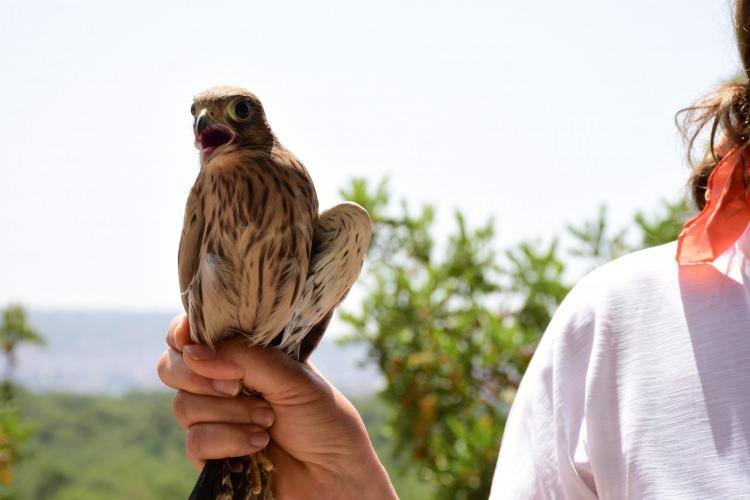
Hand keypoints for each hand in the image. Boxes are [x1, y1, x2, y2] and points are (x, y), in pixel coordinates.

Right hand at [157, 314, 397, 499]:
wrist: (334, 475)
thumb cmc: (324, 421)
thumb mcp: (293, 377)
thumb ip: (245, 357)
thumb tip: (193, 351)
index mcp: (244, 355)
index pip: (194, 334)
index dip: (184, 334)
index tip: (194, 343)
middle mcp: (224, 383)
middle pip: (172, 366)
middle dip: (200, 376)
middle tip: (237, 386)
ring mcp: (215, 419)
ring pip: (184, 406)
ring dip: (229, 413)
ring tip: (268, 420)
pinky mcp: (212, 455)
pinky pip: (195, 441)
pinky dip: (229, 440)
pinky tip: (259, 444)